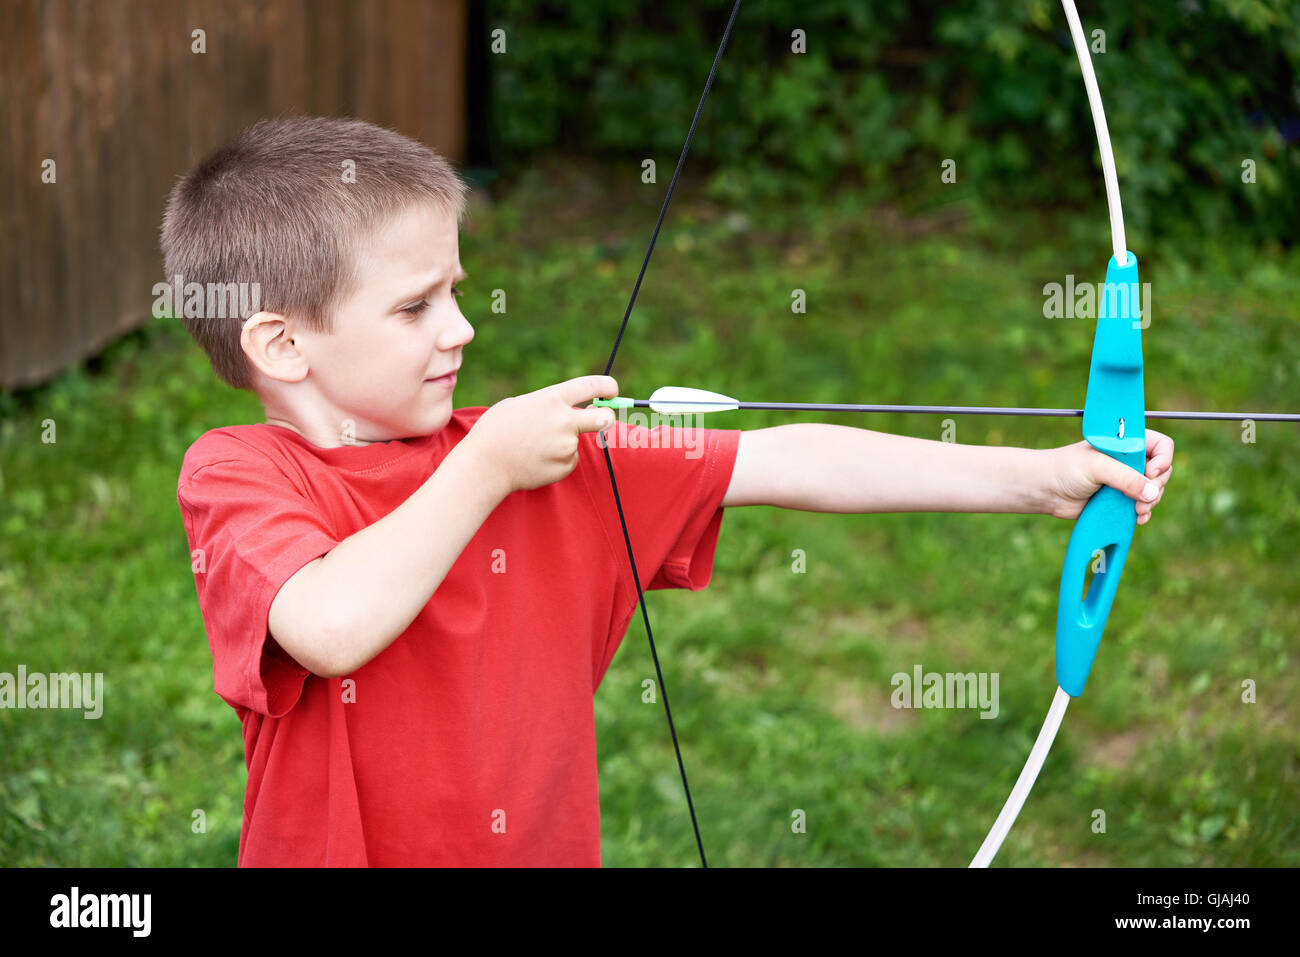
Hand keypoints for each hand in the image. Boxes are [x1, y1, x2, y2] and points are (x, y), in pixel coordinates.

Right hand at [466, 375, 618, 493]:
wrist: (485, 464)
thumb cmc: (496, 430)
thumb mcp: (519, 404)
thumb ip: (548, 404)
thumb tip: (570, 408)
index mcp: (552, 399)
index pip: (592, 386)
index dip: (607, 386)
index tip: (612, 390)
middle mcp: (565, 421)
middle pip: (605, 418)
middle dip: (607, 417)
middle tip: (600, 419)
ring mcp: (566, 445)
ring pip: (577, 442)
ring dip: (564, 444)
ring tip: (535, 446)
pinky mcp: (565, 466)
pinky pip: (569, 460)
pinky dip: (557, 460)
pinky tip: (535, 459)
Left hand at [1046, 429, 1173, 523]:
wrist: (1045, 489)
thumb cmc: (1066, 469)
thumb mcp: (1097, 467)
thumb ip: (1126, 478)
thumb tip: (1152, 493)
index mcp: (1127, 442)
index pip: (1161, 445)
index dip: (1163, 459)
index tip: (1151, 472)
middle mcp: (1130, 460)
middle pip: (1162, 471)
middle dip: (1156, 486)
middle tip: (1143, 499)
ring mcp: (1126, 480)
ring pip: (1154, 491)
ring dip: (1151, 502)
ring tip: (1137, 511)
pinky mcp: (1120, 499)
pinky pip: (1142, 506)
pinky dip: (1143, 513)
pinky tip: (1137, 519)